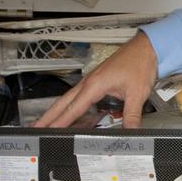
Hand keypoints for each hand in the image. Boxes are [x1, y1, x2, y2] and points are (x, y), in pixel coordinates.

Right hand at [33, 32, 158, 128]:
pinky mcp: (97, 81)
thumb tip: (129, 132)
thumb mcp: (137, 93)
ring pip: (69, 99)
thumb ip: (131, 115)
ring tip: (46, 124)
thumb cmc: (140, 64)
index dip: (60, 122)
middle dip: (49, 116)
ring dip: (57, 111)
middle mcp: (89, 82)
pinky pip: (79, 96)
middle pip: (63, 102)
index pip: (73, 108)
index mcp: (95, 84)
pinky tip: (71, 115)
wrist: (146, 48)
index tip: (47, 131)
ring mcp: (91, 81)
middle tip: (35, 128)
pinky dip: (71, 106)